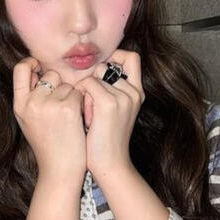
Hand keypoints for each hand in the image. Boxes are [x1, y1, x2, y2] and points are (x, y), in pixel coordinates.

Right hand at [12, 57, 86, 179]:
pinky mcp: (67, 108)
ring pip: (67, 84)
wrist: (59, 170)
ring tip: (68, 119)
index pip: (20, 69)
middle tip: (60, 108)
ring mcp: (48, 104)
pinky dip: (82, 104)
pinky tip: (78, 120)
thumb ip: (31, 97)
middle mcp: (31, 102)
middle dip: (59, 85)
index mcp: (19, 104)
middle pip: (50, 74)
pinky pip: (79, 93)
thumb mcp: (29, 120)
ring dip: (72, 96)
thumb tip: (37, 70)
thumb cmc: (47, 145)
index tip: (41, 66)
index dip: (32, 63)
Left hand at [74, 50, 145, 174]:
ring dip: (85, 89)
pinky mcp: (109, 103)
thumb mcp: (115, 110)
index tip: (100, 70)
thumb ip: (111, 89)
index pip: (132, 57)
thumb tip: (95, 70)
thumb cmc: (105, 138)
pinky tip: (83, 111)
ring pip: (95, 75)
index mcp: (138, 92)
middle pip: (106, 66)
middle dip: (93, 78)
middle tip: (89, 99)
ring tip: (88, 111)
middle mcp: (134, 92)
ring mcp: (123, 97)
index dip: (115, 56)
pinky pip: (88, 84)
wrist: (110, 163)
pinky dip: (81, 94)